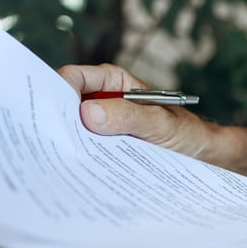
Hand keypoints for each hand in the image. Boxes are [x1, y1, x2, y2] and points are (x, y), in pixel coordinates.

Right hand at [57, 63, 214, 158]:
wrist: (198, 154)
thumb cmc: (184, 132)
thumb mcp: (159, 123)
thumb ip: (127, 116)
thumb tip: (88, 113)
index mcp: (111, 81)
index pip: (73, 78)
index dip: (57, 92)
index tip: (51, 114)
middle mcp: (101, 98)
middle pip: (65, 104)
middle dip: (55, 120)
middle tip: (48, 141)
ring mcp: (99, 123)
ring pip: (71, 128)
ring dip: (65, 142)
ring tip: (58, 159)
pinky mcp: (101, 145)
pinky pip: (83, 147)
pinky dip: (77, 156)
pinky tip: (74, 169)